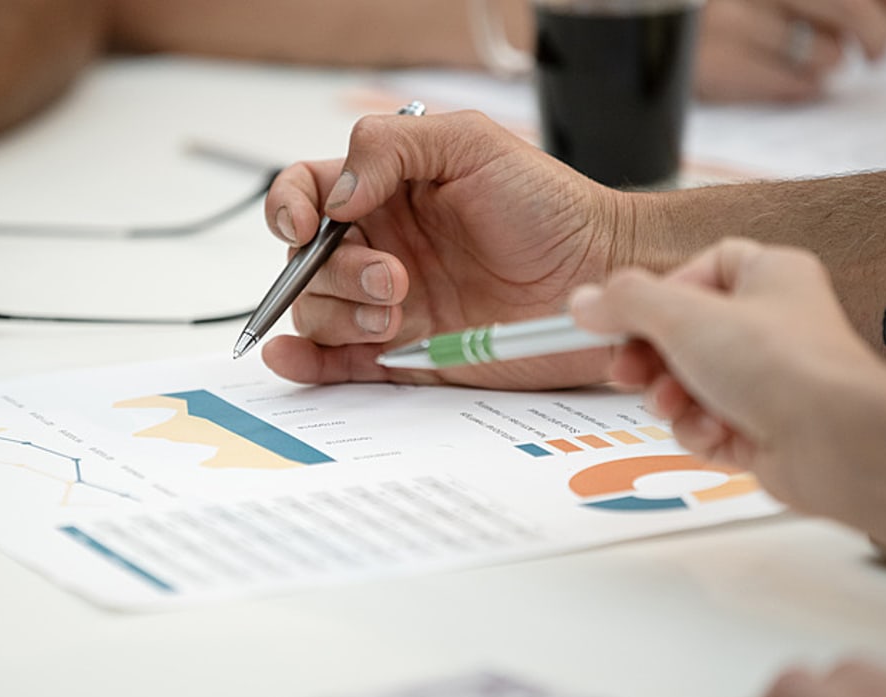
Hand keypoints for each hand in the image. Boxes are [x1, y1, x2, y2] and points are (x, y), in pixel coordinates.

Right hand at [260, 110, 627, 389]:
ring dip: (341, 314)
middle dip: (335, 272)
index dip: (288, 207)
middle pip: (305, 261)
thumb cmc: (547, 204)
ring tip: (401, 315)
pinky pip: (337, 363)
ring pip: (318, 312)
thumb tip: (335, 196)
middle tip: (395, 279)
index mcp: (383, 192)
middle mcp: (378, 246)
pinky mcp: (403, 354)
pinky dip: (306, 364)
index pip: (306, 193)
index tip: (306, 225)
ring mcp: (388, 303)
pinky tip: (291, 357)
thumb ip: (390, 147)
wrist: (596, 275)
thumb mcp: (470, 143)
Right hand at [568, 238, 885, 510]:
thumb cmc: (783, 365)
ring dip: (670, 398)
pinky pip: (708, 423)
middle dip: (651, 358)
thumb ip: (625, 303)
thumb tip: (585, 303)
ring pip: (689, 382)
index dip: (657, 293)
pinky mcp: (764, 426)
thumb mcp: (682, 315)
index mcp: (768, 276)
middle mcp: (773, 323)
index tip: (620, 315)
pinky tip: (713, 431)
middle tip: (627, 370)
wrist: (836, 442)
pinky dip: (701, 430)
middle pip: (684, 332)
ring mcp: (770, 378)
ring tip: (673, 404)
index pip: (698, 270)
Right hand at [697, 0, 885, 102]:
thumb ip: (828, 1)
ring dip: (827, 61)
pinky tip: (789, 78)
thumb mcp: (767, 0)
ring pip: (824, 51)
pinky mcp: (712, 66)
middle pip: (842, 3)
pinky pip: (793, 84)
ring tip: (807, 58)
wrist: (641, 46)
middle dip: (875, 32)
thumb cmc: (719, 17)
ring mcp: (723, 21)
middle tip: (878, 52)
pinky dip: (802, 86)